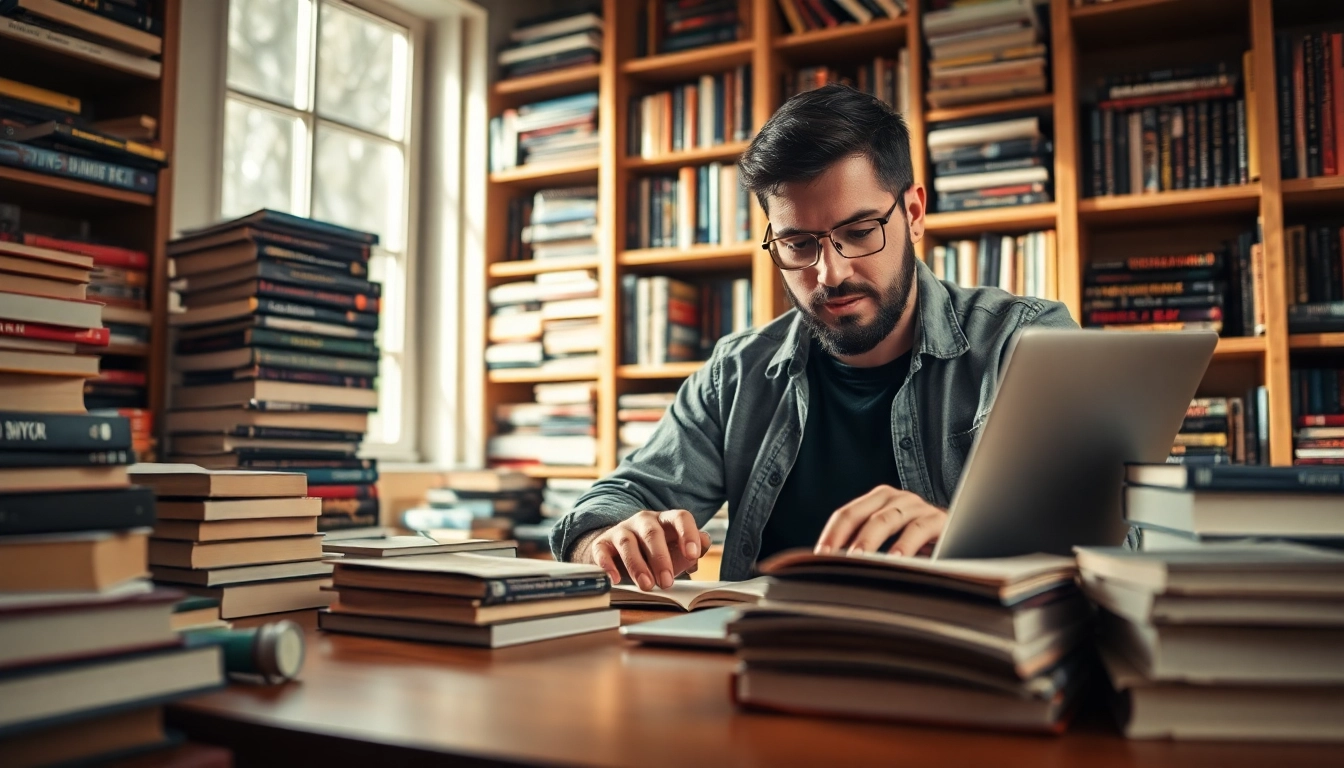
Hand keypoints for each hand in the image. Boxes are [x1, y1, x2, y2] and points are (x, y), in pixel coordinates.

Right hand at [587, 510, 710, 590]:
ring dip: (637, 565)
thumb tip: (705, 541)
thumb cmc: (655, 553)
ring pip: (627, 542)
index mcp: (666, 520)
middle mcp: (644, 521)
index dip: (687, 534)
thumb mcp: (677, 552)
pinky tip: (615, 579)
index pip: (680, 517)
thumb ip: (694, 548)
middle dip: (661, 559)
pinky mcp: (603, 543)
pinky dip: (608, 565)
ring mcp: (622, 530)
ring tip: (646, 585)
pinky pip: (602, 551)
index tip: (692, 554)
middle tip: (667, 582)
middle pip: (652, 533)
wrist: (620, 553)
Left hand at [814, 486, 946, 556]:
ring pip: (887, 519)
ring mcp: (917, 507)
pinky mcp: (938, 519)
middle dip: (845, 537)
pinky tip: (896, 560)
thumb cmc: (915, 542)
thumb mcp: (887, 540)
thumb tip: (830, 566)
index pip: (847, 514)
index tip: (818, 556)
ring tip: (858, 559)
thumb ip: (863, 546)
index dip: (831, 534)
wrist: (961, 534)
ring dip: (869, 540)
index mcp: (878, 500)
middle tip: (834, 559)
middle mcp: (896, 499)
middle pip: (863, 514)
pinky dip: (904, 545)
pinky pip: (918, 530)